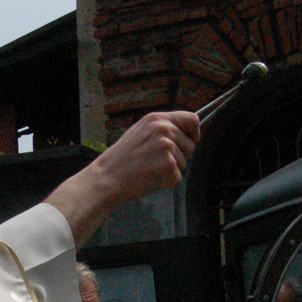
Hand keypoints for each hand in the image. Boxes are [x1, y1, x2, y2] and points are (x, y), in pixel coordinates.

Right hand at [44, 110, 201, 245]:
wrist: (107, 177)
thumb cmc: (122, 159)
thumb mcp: (140, 132)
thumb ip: (162, 129)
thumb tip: (186, 133)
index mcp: (157, 119)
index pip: (192, 119)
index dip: (194, 132)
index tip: (192, 140)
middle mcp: (164, 130)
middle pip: (191, 144)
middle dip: (181, 156)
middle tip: (156, 161)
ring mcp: (167, 148)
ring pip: (185, 162)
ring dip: (172, 169)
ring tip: (149, 169)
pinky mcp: (169, 166)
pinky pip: (178, 177)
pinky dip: (166, 182)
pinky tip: (149, 178)